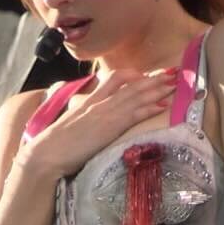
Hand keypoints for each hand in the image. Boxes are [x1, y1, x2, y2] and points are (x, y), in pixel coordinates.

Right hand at [19, 68, 179, 179]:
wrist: (48, 153)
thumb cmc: (56, 144)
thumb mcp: (71, 125)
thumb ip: (84, 119)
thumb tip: (91, 123)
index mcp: (90, 101)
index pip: (114, 79)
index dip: (134, 75)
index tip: (148, 74)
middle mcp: (100, 103)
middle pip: (131, 84)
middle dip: (154, 78)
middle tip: (174, 71)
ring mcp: (105, 113)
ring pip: (136, 96)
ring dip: (158, 89)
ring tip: (175, 82)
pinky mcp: (109, 127)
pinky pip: (134, 113)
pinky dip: (149, 107)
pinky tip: (163, 105)